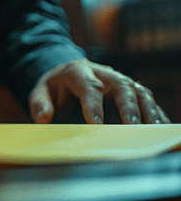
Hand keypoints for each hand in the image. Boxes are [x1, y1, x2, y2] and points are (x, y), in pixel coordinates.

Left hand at [29, 58, 169, 124]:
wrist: (66, 74)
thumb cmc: (55, 86)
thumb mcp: (40, 91)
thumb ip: (39, 102)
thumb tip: (43, 117)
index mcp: (78, 71)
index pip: (88, 86)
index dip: (93, 104)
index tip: (95, 123)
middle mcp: (102, 73)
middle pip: (120, 85)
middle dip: (127, 106)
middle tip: (132, 126)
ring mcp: (118, 81)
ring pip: (137, 91)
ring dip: (147, 110)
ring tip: (152, 128)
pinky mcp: (129, 90)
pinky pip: (145, 100)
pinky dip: (154, 112)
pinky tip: (161, 127)